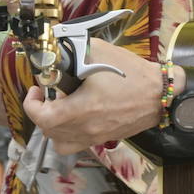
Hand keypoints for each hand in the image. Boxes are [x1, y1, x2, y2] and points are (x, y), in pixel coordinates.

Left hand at [23, 39, 160, 153]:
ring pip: (60, 143)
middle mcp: (87, 128)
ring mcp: (96, 137)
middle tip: (47, 94)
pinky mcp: (104, 139)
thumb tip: (56, 48)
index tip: (37, 90)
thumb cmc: (132, 73)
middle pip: (49, 131)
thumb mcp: (99, 51)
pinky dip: (68, 135)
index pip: (43, 117)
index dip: (32, 104)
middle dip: (41, 112)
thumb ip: (73, 50)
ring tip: (58, 109)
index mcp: (83, 109)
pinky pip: (76, 145)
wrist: (160, 93)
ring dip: (52, 127)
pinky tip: (74, 117)